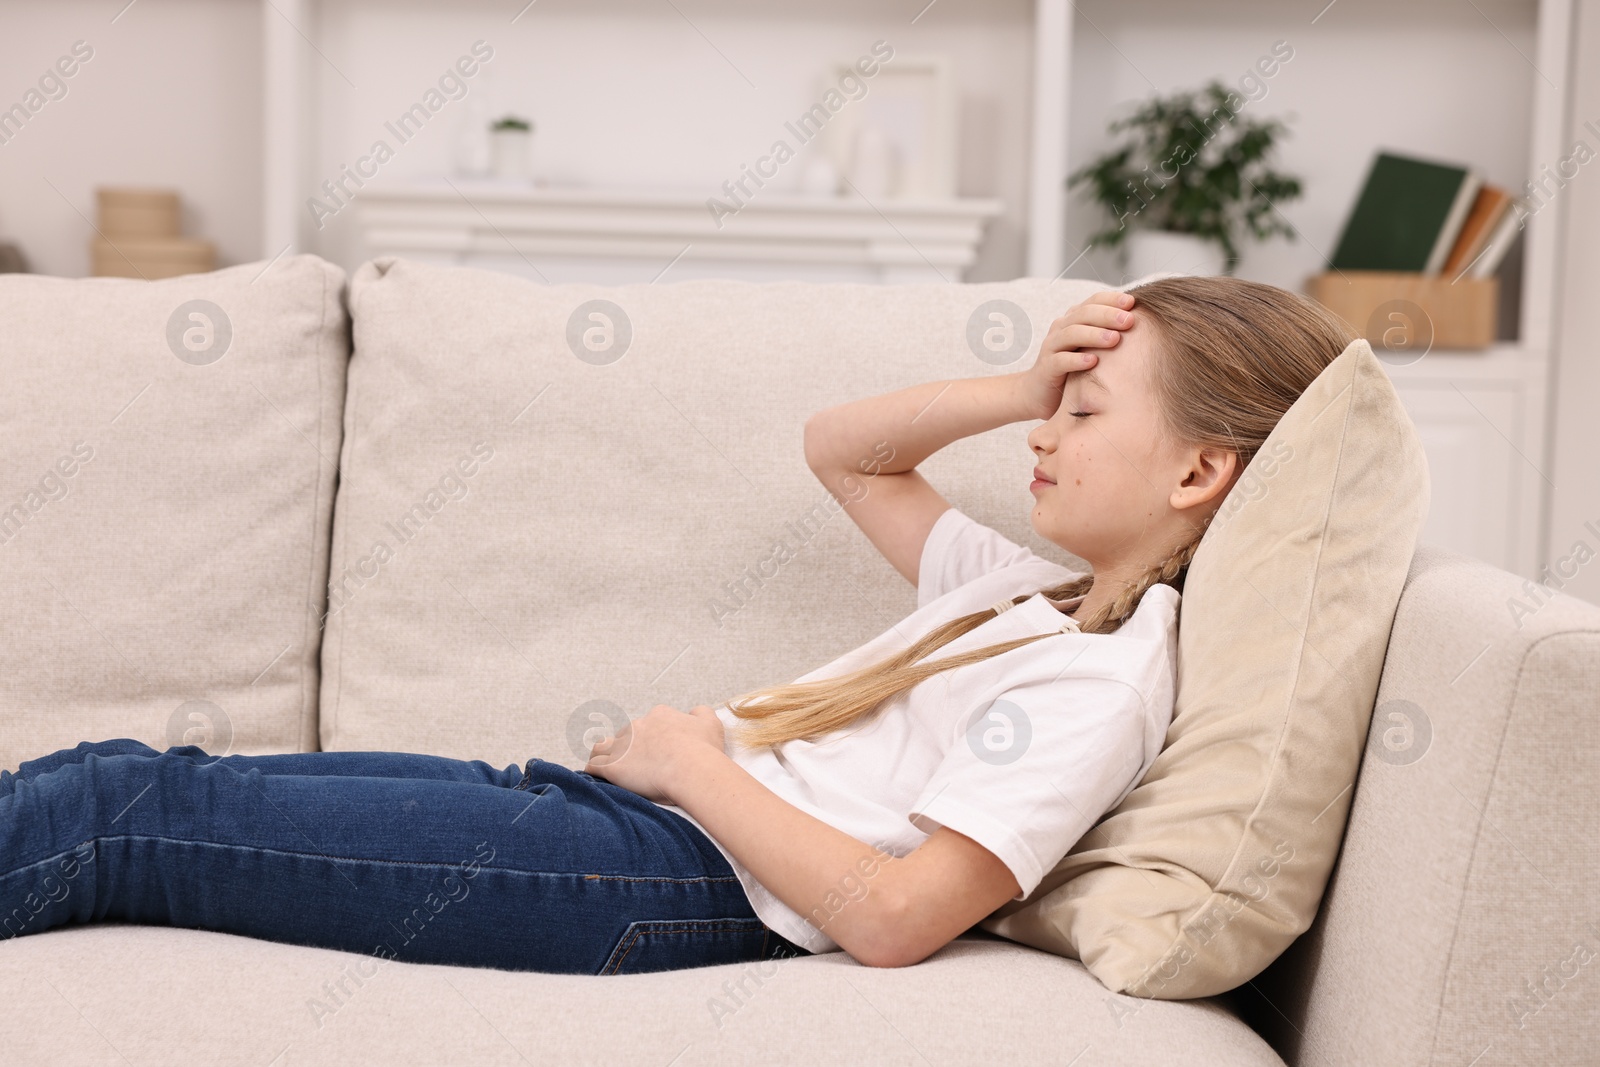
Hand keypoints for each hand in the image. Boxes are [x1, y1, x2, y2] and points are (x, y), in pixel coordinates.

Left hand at [583, 703, 726, 803]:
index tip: (658, 752)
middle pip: (627, 735)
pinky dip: (593, 771)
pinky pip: (594, 766)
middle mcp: (638, 726)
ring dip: (603, 754)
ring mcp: (623, 745)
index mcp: (660, 716)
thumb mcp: (711, 724)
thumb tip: (695, 712)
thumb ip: (701, 713)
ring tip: (605, 766)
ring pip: (603, 746)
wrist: (691, 769)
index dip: (652, 738)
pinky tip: (594, 778)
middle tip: (639, 767)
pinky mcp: (613, 765)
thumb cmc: (704, 750)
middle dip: (630, 748)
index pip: (649, 724)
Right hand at [1011, 290, 1136, 421]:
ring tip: (1115, 339)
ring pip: (1071, 334)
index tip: (1133, 302)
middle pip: (1083, 314)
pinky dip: (1076, 360)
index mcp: (1074, 320)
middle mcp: (1061, 329)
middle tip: (1129, 320)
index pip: (1093, 301)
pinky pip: (1060, 360)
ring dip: (1094, 335)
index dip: (1111, 300)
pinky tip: (1093, 361)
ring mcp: (1052, 347)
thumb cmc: (1073, 369)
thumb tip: (1146, 323)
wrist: (1039, 392)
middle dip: (1108, 315)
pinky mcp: (1046, 368)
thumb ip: (1109, 333)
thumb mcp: (1092, 347)